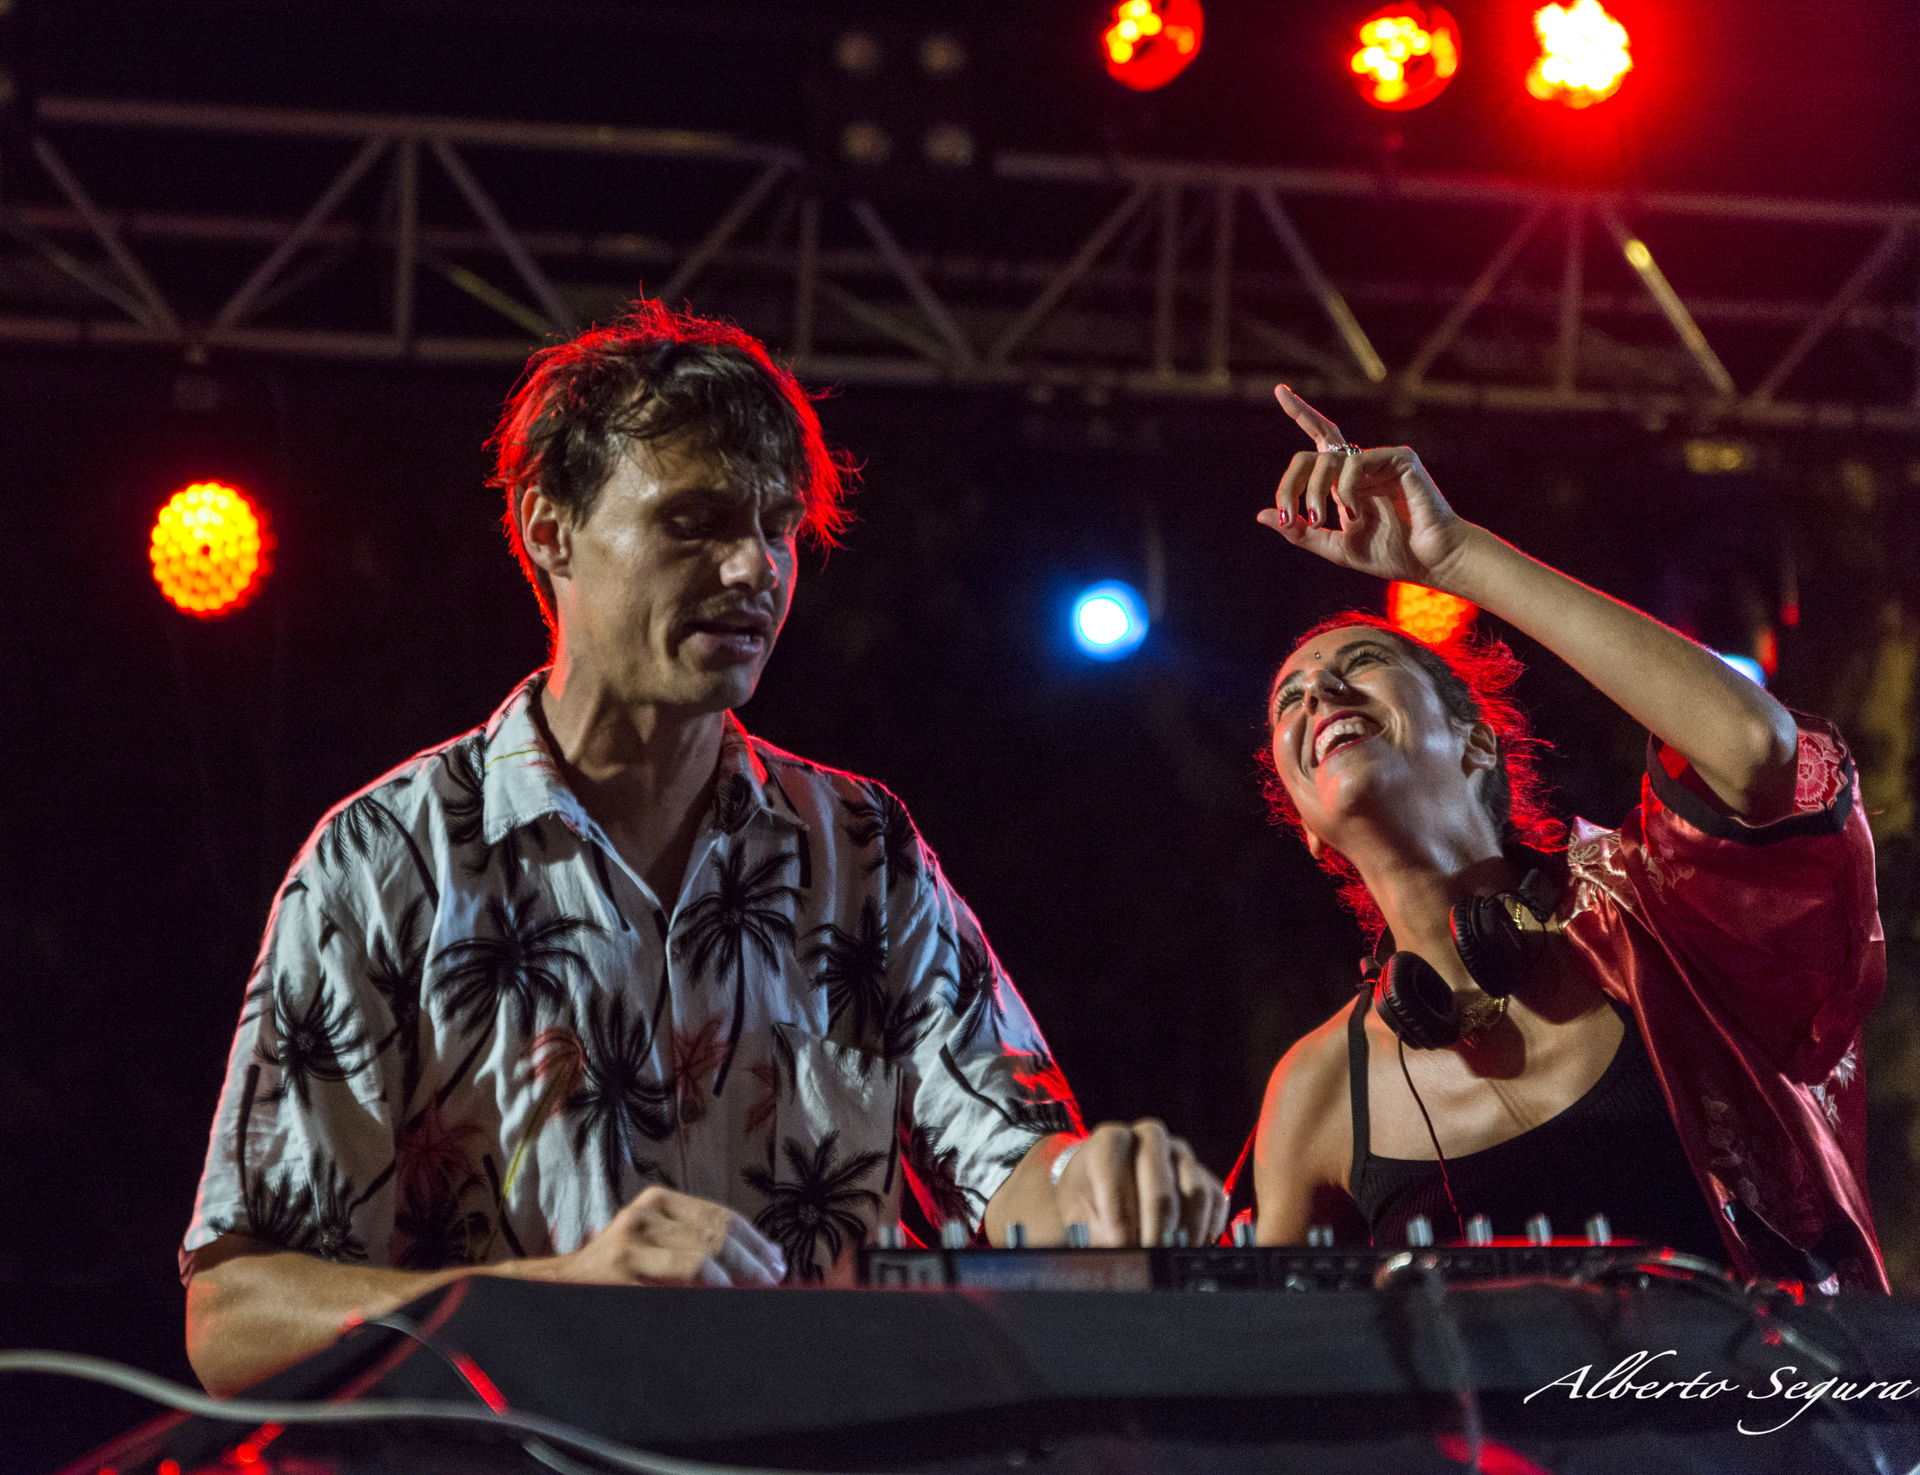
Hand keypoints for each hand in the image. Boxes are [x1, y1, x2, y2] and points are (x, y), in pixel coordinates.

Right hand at [543, 1185, 786, 1287]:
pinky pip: (677, 1282)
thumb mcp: (654, 1240)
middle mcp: (645, 1214)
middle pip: (716, 1235)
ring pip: (701, 1257)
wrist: (561, 1284)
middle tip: (772, 1279)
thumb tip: (758, 1259)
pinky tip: (720, 1300)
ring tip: (753, 1292)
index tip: (777, 1260)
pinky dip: (705, 1291)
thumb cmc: (619, 1266)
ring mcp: (631, 1241)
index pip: (720, 1215)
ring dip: (734, 1277)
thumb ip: (694, 1241)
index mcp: (658, 1200)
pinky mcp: (621, 1271)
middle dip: (751, 1260)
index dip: (754, 1239)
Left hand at [1053, 1120, 1227, 1247]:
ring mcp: (1180, 1154)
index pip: (1113, 1169)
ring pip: (1195, 1190)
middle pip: (1160, 1184)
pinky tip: (1192, 1249)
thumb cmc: (1087, 1197)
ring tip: (1172, 1258)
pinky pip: (1216, 1199)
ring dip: (1186, 1233)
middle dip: (1155, 1230)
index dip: (1117, 1213)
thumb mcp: (1074, 1212)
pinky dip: (1208, 1229)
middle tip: (1150, 1259)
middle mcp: (1149, 1138)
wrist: (1106, 1179)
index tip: (1119, 1247)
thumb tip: (1098, 1265)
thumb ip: (1081, 1235)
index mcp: (1111, 1140)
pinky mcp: (1204, 1172)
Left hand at [1255, 385, 1472, 589]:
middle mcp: (1362, 464)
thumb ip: (1301, 532)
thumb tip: (1261, 515)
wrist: (1432, 561)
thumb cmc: (1393, 554)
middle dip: (1288, 485)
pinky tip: (1355, 514)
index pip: (1318, 440)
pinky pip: (1355, 464)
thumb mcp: (1337, 547)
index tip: (1278, 390)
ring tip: (1322, 521)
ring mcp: (1381, 459)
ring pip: (1327, 461)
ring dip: (1314, 494)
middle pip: (1310, 455)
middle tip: (1287, 516)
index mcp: (1348, 480)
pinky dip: (1345, 492)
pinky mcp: (1400, 458)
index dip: (1300, 412)